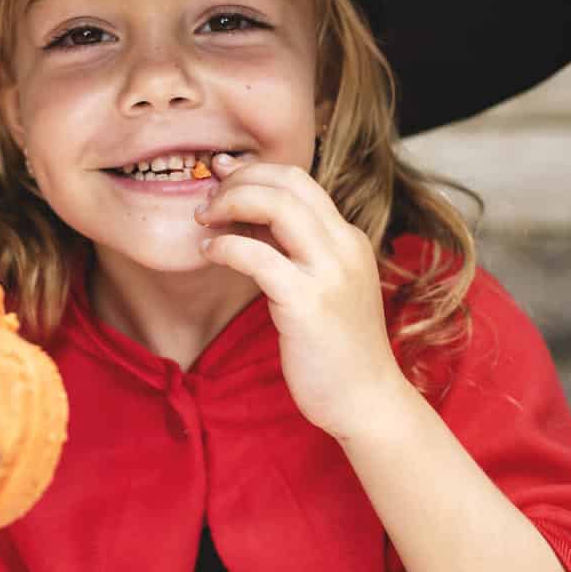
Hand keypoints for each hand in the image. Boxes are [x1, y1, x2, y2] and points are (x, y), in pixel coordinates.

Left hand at [195, 153, 408, 436]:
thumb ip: (291, 250)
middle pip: (288, 181)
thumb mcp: (320, 285)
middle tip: (207, 198)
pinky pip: (256, 255)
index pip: (300, 180)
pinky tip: (209, 252)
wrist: (366, 401)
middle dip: (239, 179)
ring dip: (230, 203)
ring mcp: (329, 272)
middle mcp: (344, 246)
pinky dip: (225, 246)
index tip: (222, 173)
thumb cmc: (336, 348)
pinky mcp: (307, 301)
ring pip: (276, 205)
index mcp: (349, 239)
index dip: (255, 170)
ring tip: (204, 219)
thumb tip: (244, 217)